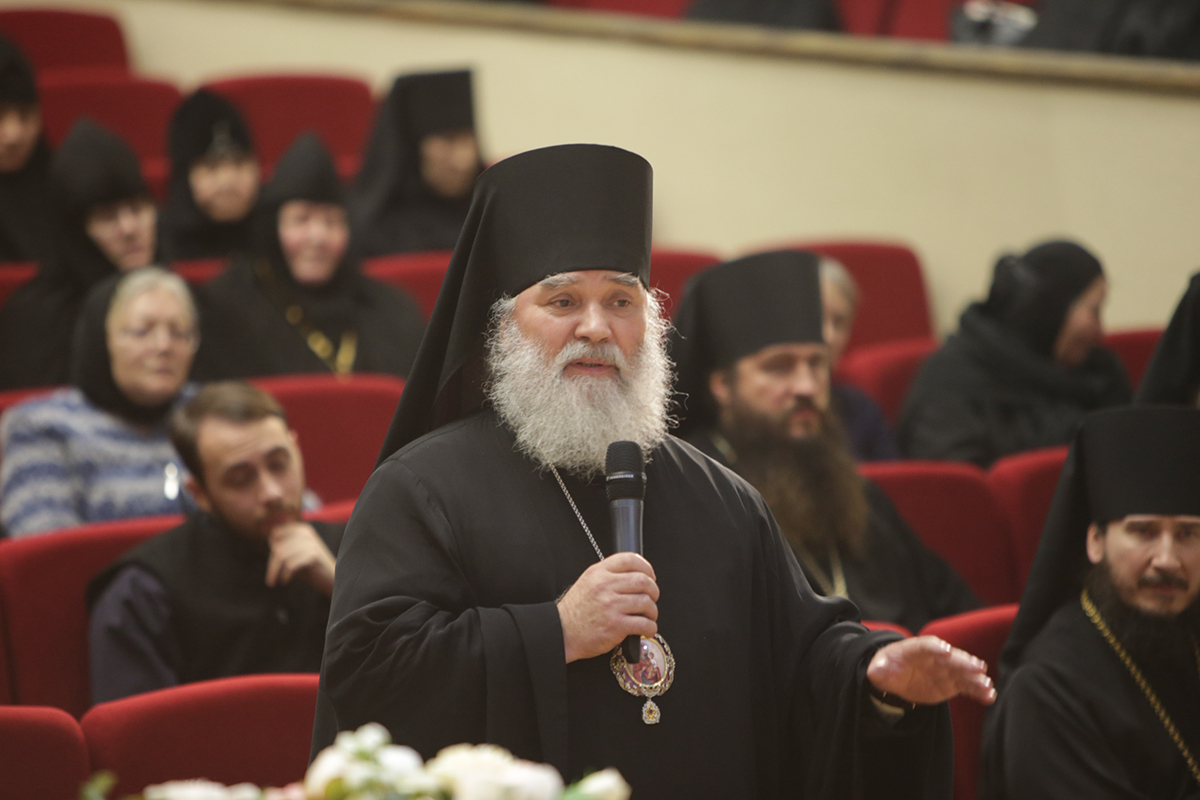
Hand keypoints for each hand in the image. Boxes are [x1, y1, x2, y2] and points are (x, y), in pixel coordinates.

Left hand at [266, 522, 335, 595]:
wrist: (332, 578)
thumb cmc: (310, 567)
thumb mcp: (295, 553)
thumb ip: (283, 546)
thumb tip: (269, 538)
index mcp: (301, 529)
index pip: (275, 534)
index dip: (272, 549)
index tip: (273, 563)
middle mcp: (305, 533)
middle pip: (277, 547)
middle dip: (272, 565)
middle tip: (271, 579)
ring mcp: (310, 543)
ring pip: (281, 555)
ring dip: (274, 571)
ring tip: (273, 581)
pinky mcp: (313, 555)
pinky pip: (290, 564)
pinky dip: (285, 574)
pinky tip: (285, 580)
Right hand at [557, 553, 658, 663]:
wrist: (562, 633)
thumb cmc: (576, 610)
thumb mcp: (587, 582)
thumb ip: (609, 575)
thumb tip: (636, 575)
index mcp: (598, 573)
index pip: (629, 560)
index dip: (646, 567)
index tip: (650, 576)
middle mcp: (605, 586)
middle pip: (643, 581)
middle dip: (654, 590)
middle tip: (652, 598)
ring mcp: (611, 606)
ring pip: (646, 602)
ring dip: (652, 611)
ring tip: (648, 616)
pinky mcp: (616, 625)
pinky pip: (644, 624)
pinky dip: (650, 628)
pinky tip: (646, 629)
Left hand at [866, 635, 995, 706]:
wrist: (896, 676)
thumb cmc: (887, 667)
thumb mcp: (878, 667)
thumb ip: (879, 668)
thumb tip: (877, 669)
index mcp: (915, 649)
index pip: (926, 645)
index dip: (936, 647)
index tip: (946, 651)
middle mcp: (934, 657)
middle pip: (950, 657)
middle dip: (963, 662)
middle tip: (978, 668)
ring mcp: (945, 670)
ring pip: (962, 672)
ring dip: (975, 678)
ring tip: (987, 687)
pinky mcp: (951, 683)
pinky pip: (966, 686)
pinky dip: (977, 691)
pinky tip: (989, 696)